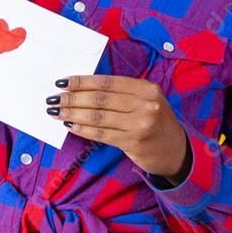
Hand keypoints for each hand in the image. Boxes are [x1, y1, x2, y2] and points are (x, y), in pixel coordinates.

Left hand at [46, 74, 191, 183]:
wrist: (177, 151)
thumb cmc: (155, 122)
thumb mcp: (146, 100)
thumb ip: (122, 93)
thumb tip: (82, 89)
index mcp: (146, 88)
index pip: (107, 82)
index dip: (82, 81)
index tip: (63, 82)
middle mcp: (145, 104)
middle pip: (100, 99)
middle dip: (73, 98)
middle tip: (54, 98)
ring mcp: (140, 124)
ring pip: (98, 117)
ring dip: (73, 114)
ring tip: (57, 112)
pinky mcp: (133, 142)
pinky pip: (101, 134)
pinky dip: (82, 129)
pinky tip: (70, 126)